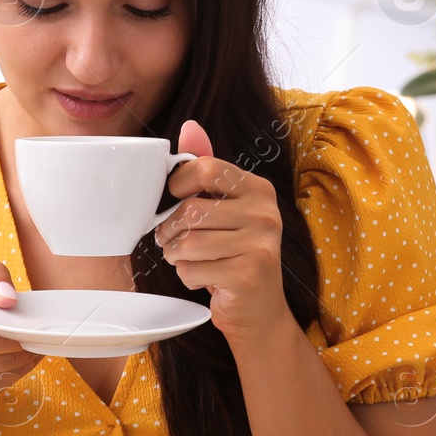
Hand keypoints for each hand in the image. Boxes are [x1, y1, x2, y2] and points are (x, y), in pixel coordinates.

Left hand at [153, 119, 290, 338]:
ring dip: (175, 254)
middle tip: (169, 238)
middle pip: (192, 209)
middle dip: (170, 228)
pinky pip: (192, 269)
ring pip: (189, 242)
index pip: (207, 168)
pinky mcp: (249, 275)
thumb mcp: (224, 209)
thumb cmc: (234, 254)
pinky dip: (186, 276)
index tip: (174, 199)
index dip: (178, 184)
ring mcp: (261, 245)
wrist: (258, 309)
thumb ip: (208, 169)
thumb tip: (189, 126)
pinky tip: (200, 278)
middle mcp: (266, 214)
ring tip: (183, 258)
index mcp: (259, 190)